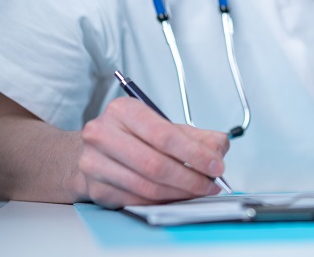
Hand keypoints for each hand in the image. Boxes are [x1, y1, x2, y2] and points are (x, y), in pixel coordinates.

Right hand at [79, 97, 229, 207]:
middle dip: (190, 178)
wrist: (94, 149)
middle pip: (155, 164)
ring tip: (198, 191)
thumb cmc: (133, 135)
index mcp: (124, 111)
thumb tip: (218, 150)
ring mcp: (95, 163)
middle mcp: (103, 134)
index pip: (165, 135)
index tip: (216, 165)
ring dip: (179, 193)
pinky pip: (137, 201)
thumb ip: (197, 136)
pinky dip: (163, 202)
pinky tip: (176, 196)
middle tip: (211, 184)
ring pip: (147, 187)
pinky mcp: (97, 189)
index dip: (195, 154)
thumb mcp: (165, 125)